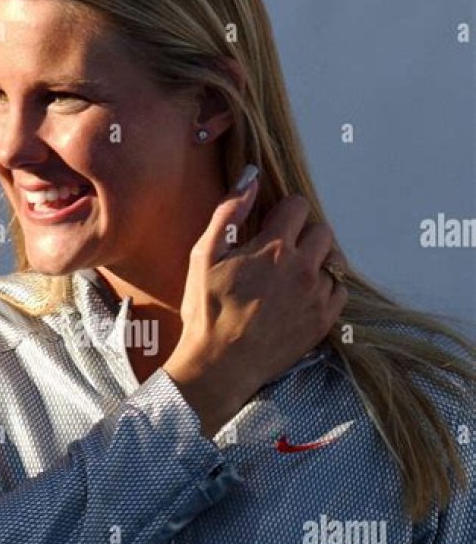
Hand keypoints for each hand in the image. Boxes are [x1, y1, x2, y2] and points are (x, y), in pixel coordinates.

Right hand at [163, 168, 347, 436]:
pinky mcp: (323, 320)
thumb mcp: (203, 256)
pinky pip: (340, 291)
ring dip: (317, 263)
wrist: (219, 365)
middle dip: (304, 235)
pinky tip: (303, 296)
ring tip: (293, 277)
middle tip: (283, 252)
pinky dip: (326, 289)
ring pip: (334, 261)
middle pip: (322, 231)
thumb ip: (229, 213)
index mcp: (274, 247)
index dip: (283, 212)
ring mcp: (317, 295)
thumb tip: (250, 178)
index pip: (298, 206)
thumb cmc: (206, 311)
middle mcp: (302, 267)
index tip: (272, 226)